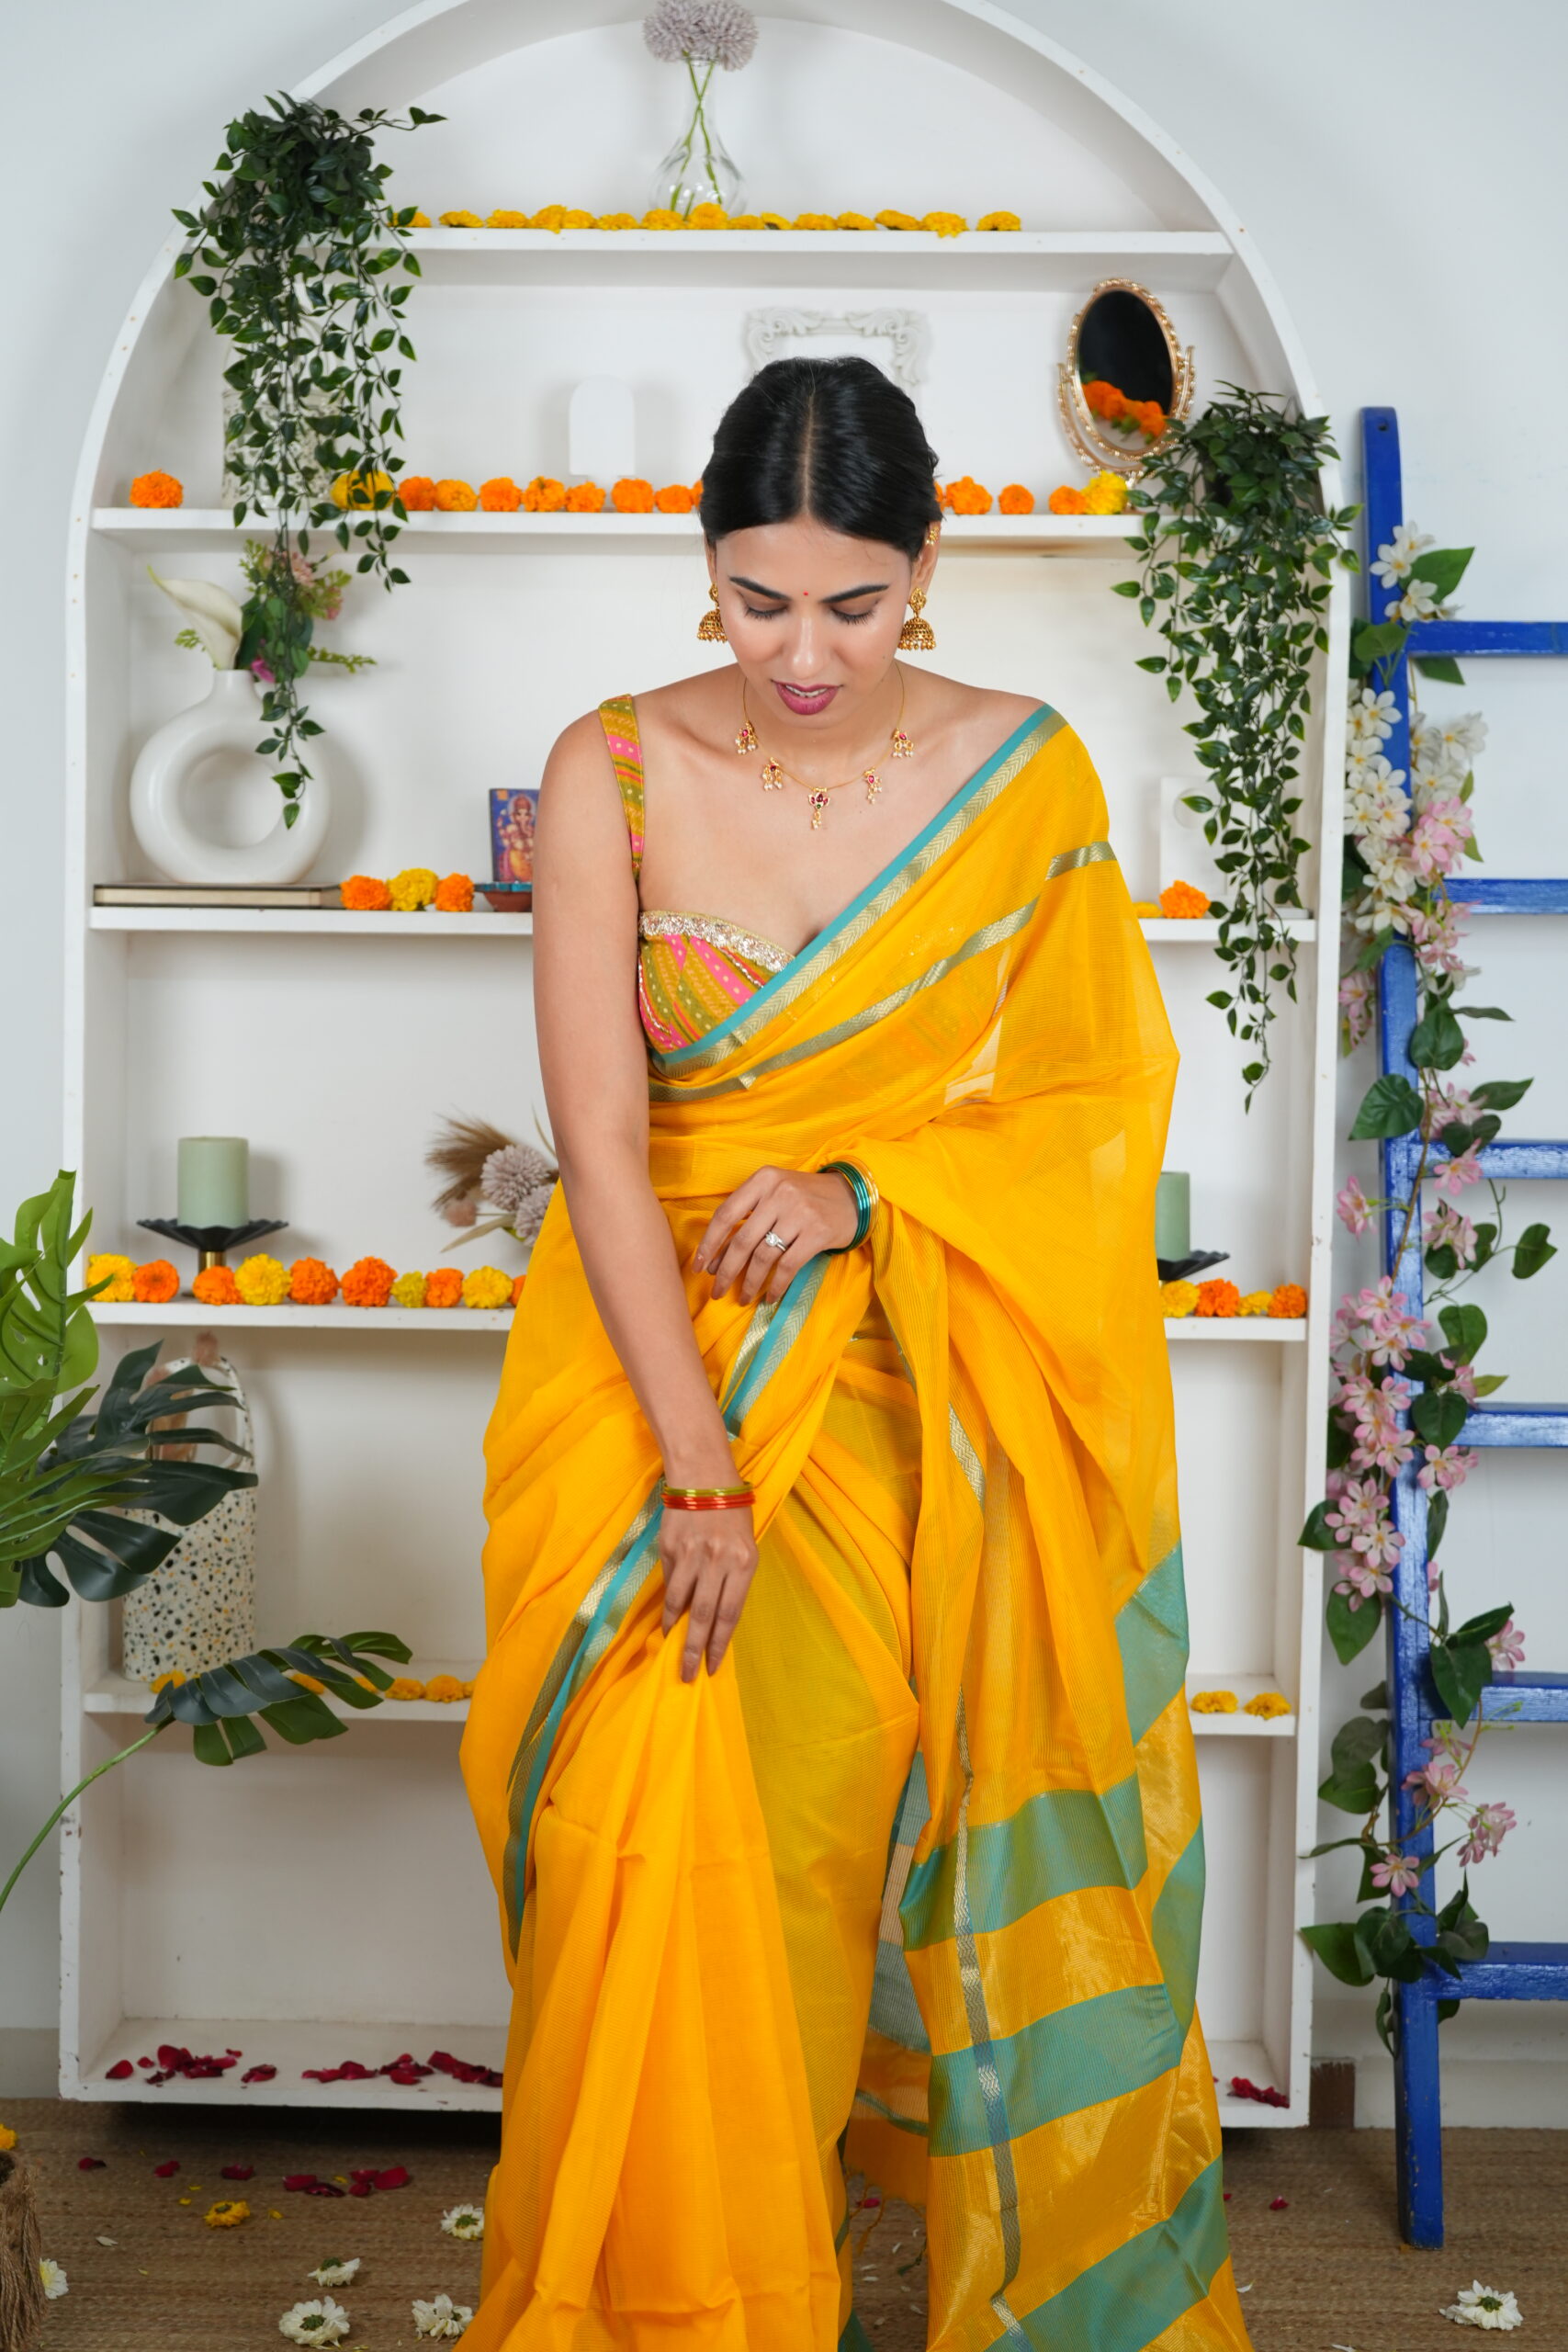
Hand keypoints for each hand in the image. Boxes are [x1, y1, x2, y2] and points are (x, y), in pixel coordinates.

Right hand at [660, 1504, 757, 1679]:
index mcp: (744, 1563)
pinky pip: (669, 1583)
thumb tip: (715, 1618)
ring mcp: (692, 1555)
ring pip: (680, 1602)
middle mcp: (718, 1561)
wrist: (704, 1477)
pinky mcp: (670, 1549)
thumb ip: (733, 1580)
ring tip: (673, 1647)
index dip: (719, 1644)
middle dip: (695, 1649)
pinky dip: (668, 1604)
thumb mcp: (745, 1546)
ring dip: (675, 1630)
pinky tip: (667, 1619)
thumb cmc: (731, 1513)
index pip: (730, 1614)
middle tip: (688, 1675)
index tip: (712, 1667)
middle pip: (703, 1616)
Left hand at [693, 1166, 857, 1304]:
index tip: (699, 1267)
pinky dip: (775, 1286)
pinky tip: (769, 1297)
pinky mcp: (817, 1232)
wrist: (852, 1197)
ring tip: (743, 1297)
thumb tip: (715, 1260)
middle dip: (726, 1272)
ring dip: (749, 1283)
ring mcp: (799, 1212)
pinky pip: (787, 1266)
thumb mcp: (774, 1195)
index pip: (726, 1214)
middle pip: (742, 1240)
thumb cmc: (805, 1198)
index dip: (709, 1244)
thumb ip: (747, 1219)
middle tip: (716, 1291)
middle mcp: (779, 1193)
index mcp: (763, 1180)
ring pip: (763, 1256)